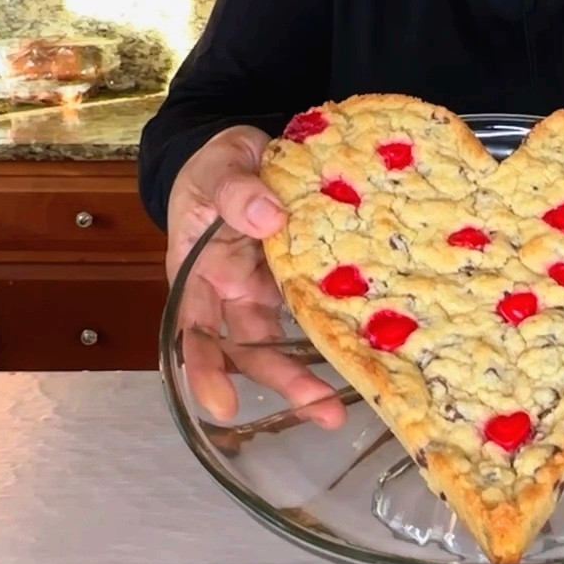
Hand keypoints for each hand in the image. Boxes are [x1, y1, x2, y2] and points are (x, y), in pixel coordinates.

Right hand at [166, 125, 343, 428]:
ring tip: (343, 406)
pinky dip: (338, 330)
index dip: (206, 369)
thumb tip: (269, 218)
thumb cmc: (218, 164)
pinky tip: (369, 351)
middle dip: (282, 382)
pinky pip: (318, 308)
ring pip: (286, 339)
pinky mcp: (301, 278)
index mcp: (196, 272)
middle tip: (321, 412)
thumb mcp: (218, 166)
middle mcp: (231, 291)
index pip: (193, 329)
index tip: (223, 405)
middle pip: (250, 347)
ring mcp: (267, 288)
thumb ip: (235, 190)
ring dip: (312, 372)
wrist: (247, 151)